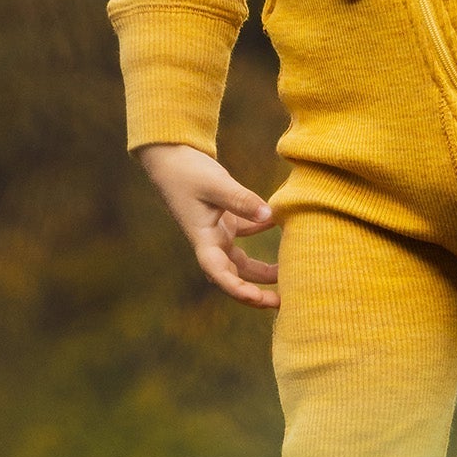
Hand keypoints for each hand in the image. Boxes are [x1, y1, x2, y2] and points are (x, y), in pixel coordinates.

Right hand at [135, 142, 278, 308]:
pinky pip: (245, 233)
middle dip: (254, 293)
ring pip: (241, 261)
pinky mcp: (222, 218)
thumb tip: (271, 215)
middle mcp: (209, 241)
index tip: (258, 299)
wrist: (169, 155)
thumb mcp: (215, 183)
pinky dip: (262, 230)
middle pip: (232, 276)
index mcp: (202, 239)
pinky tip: (278, 222)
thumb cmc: (186, 170)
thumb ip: (242, 200)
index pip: (219, 274)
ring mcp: (216, 231)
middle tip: (281, 302)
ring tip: (288, 273)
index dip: (238, 290)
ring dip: (261, 271)